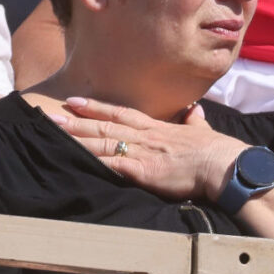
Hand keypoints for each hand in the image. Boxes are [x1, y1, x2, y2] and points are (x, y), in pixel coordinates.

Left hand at [49, 97, 242, 204]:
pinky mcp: (144, 171)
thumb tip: (195, 111)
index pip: (120, 113)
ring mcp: (143, 153)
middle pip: (104, 126)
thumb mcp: (203, 132)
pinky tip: (75, 160)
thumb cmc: (217, 151)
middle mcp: (145, 137)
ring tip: (53, 133)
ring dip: (77, 138)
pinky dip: (93, 162)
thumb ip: (194, 123)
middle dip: (75, 121)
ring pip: (103, 143)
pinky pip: (112, 166)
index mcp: (157, 128)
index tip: (75, 102)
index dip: (96, 108)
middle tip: (49, 115)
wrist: (225, 165)